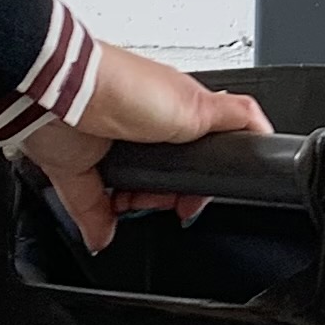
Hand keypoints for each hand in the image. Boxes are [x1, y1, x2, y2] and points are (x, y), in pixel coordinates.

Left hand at [20, 42, 271, 250]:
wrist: (60, 95)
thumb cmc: (123, 87)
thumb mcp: (197, 104)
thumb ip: (236, 117)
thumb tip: (264, 130)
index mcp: (171, 109)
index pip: (198, 147)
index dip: (205, 174)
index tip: (204, 192)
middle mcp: (138, 128)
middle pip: (164, 176)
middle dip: (168, 196)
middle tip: (170, 202)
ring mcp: (106, 148)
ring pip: (129, 193)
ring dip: (135, 207)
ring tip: (137, 205)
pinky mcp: (74, 167)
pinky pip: (89, 206)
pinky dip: (97, 226)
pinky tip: (106, 237)